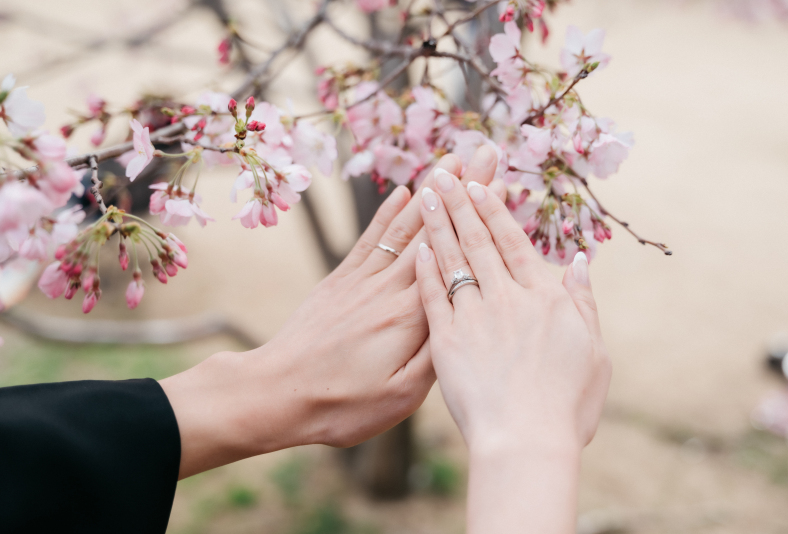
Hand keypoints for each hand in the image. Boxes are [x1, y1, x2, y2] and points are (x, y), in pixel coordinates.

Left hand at [159, 153, 500, 477]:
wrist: (277, 393)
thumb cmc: (343, 404)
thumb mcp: (401, 395)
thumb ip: (437, 352)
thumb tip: (464, 312)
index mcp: (410, 316)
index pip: (454, 255)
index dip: (477, 217)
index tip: (500, 183)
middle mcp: (388, 288)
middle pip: (433, 230)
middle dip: (462, 189)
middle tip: (485, 154)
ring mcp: (361, 281)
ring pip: (404, 227)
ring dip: (430, 192)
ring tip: (452, 159)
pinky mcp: (340, 282)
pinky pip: (369, 240)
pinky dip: (386, 214)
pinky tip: (402, 192)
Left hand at [415, 146, 610, 532]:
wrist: (524, 445)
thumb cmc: (565, 408)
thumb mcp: (593, 356)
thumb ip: (581, 305)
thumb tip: (580, 264)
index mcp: (538, 300)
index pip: (510, 241)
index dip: (495, 208)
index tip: (481, 181)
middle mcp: (502, 300)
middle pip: (477, 240)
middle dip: (462, 199)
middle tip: (448, 167)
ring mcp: (470, 318)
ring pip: (450, 259)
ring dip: (439, 221)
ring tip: (429, 189)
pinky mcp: (443, 342)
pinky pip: (430, 296)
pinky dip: (423, 267)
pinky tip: (416, 244)